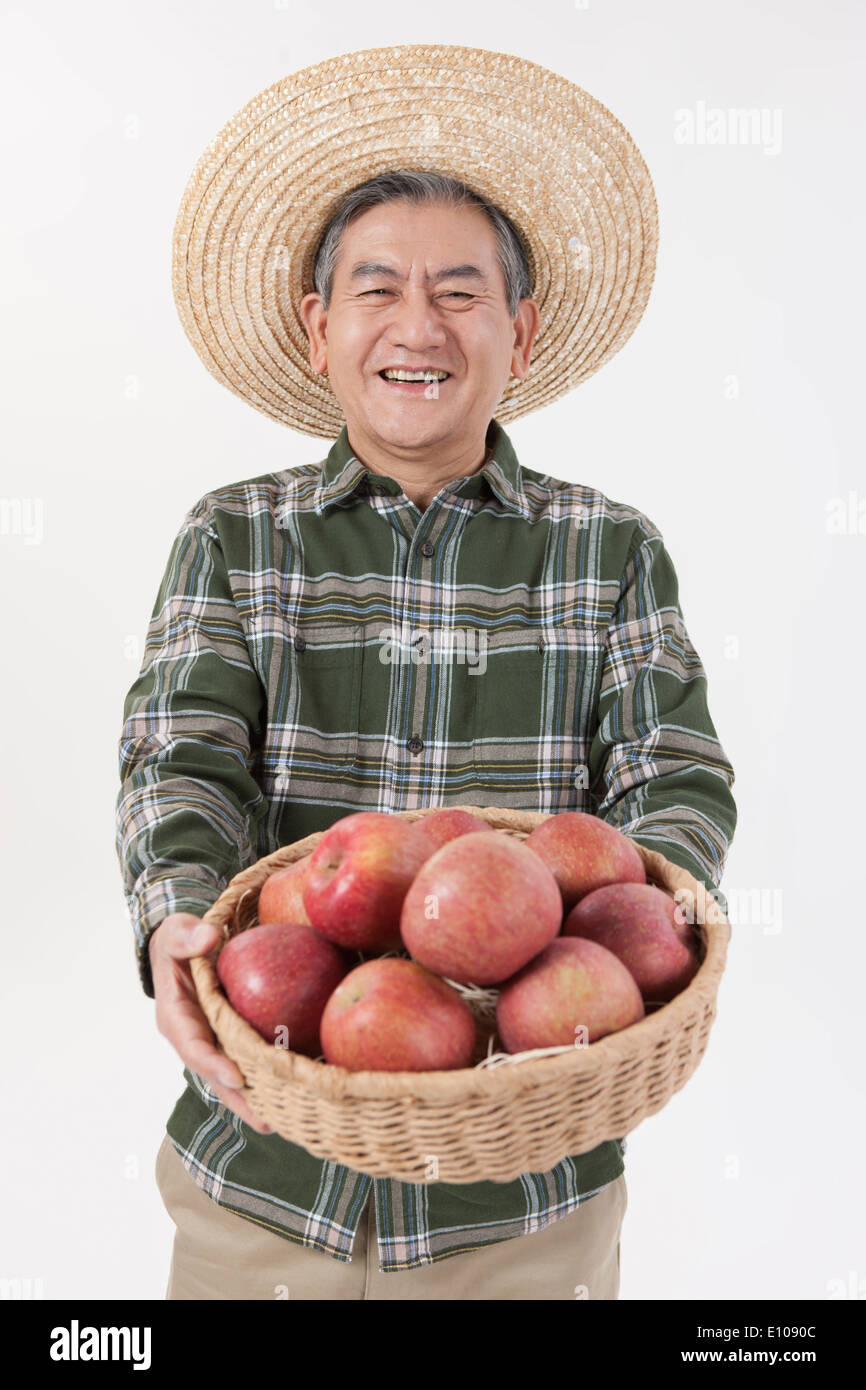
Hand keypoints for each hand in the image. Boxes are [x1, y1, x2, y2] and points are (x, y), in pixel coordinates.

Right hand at [148, 913, 272, 1134]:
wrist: (181, 948)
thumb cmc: (179, 941)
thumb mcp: (177, 932)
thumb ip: (188, 936)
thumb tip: (208, 938)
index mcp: (176, 1018)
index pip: (193, 1047)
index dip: (213, 1065)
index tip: (238, 1077)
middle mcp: (193, 1039)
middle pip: (216, 1076)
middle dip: (241, 1100)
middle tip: (269, 1121)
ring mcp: (212, 1043)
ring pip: (233, 1077)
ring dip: (256, 1099)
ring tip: (286, 1121)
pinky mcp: (230, 1040)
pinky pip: (247, 1061)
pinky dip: (266, 1077)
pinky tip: (295, 1089)